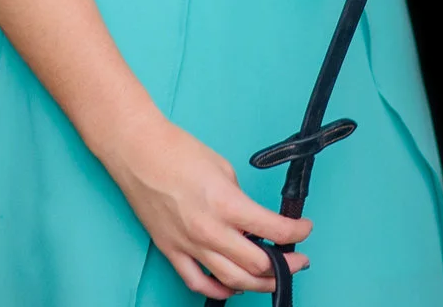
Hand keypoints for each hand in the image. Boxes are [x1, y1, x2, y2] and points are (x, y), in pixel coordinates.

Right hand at [103, 113, 313, 297]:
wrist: (138, 152)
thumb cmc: (178, 151)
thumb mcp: (224, 169)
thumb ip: (240, 200)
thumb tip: (250, 220)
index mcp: (227, 204)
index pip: (274, 230)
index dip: (297, 232)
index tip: (304, 229)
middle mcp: (210, 231)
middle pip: (258, 265)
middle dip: (286, 265)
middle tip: (297, 260)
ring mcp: (189, 245)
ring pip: (232, 281)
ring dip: (259, 284)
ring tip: (273, 278)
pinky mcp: (171, 250)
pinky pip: (197, 283)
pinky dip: (218, 291)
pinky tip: (231, 288)